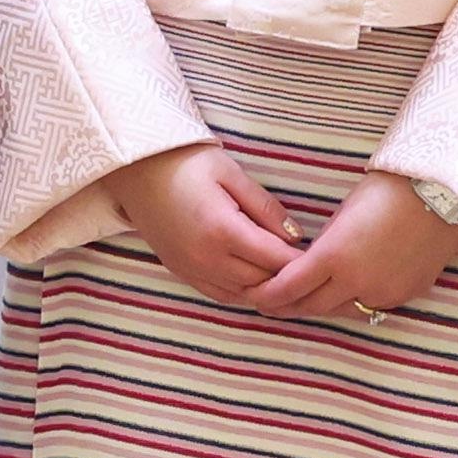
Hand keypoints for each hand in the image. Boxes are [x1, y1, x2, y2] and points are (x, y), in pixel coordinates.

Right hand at [114, 140, 301, 304]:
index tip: (322, 255)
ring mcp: (191, 269)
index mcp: (223, 231)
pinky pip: (221, 294)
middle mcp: (206, 258)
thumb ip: (265, 207)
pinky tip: (255, 278)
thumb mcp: (231, 174)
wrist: (135, 168)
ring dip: (267, 286)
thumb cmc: (186, 163)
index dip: (303, 261)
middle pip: (263, 282)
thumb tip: (295, 235)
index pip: (277, 259)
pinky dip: (243, 291)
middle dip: (289, 276)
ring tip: (286, 274)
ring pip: (244, 294)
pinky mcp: (180, 271)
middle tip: (310, 265)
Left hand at [252, 167, 457, 325]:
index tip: (255, 297)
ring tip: (303, 303)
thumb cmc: (386, 192)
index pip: (288, 288)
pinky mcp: (407, 294)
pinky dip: (354, 302)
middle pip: (311, 306)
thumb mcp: (342, 216)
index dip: (268, 296)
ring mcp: (384, 292)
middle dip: (288, 307)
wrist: (439, 193)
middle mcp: (357, 282)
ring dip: (321, 307)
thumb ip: (324, 246)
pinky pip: (372, 306)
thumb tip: (312, 264)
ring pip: (343, 311)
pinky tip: (344, 295)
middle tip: (271, 305)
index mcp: (333, 257)